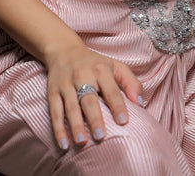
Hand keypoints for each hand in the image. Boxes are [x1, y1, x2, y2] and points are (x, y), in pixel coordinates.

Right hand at [44, 36, 142, 150]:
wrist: (63, 49)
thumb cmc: (94, 63)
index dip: (117, 105)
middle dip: (94, 118)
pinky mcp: (53, 92)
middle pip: (89, 99)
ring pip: (71, 106)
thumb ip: (130, 82)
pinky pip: (55, 111)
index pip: (110, 89)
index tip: (123, 121)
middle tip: (101, 136)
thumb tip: (141, 103)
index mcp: (101, 70)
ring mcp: (66, 84)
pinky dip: (58, 128)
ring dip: (76, 125)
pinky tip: (63, 144)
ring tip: (82, 143)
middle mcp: (83, 75)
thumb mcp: (115, 66)